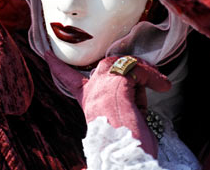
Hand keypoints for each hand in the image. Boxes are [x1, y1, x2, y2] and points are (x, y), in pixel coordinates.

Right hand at [45, 52, 170, 157]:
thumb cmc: (124, 144)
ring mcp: (103, 86)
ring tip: (160, 85)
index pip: (69, 79)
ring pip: (125, 64)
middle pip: (107, 64)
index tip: (47, 54)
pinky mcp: (117, 82)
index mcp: (89, 103)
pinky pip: (138, 69)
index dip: (58, 66)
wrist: (124, 155)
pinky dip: (153, 76)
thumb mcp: (118, 120)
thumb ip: (120, 101)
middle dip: (129, 66)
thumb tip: (129, 92)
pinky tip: (162, 86)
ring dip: (145, 73)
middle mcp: (92, 92)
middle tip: (152, 76)